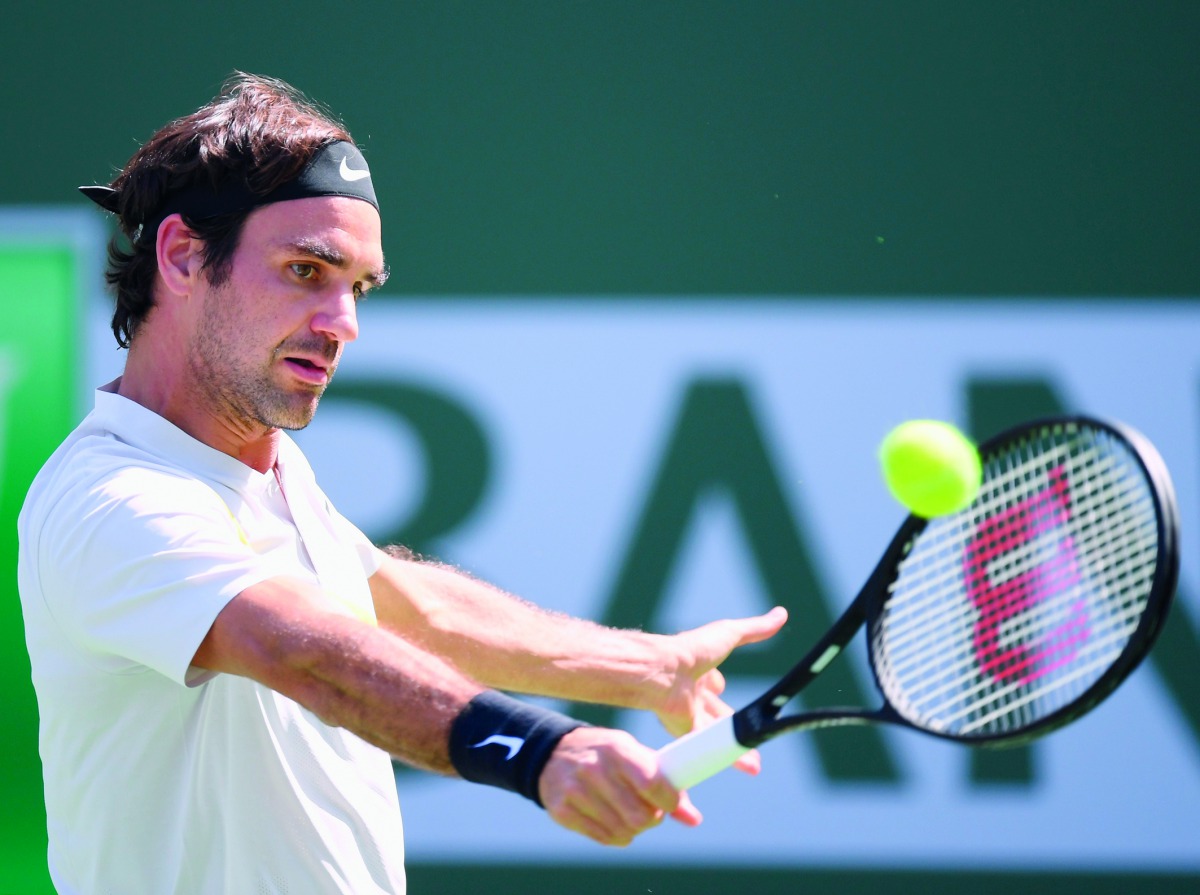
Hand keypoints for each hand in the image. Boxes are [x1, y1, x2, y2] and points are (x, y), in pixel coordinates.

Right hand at [538, 727, 700, 845]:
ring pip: (624, 830)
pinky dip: (616, 836)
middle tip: (649, 812)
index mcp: (617, 749)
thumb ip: (663, 782)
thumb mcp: (632, 754)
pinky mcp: (562, 811)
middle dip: (652, 819)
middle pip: (640, 815)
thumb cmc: (605, 754)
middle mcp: (594, 768)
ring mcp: (576, 790)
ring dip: (634, 829)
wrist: (553, 753)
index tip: (670, 803)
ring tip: (629, 815)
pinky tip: (613, 821)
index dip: (669, 801)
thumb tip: (694, 819)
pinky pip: (604, 838)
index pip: (652, 783)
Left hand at [655, 606, 787, 775]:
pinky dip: (722, 754)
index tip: (724, 691)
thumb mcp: (729, 634)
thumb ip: (755, 629)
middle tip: (754, 740)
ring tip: (754, 765)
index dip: (718, 686)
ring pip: (715, 732)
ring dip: (734, 746)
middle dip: (735, 726)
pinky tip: (737, 765)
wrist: (664, 672)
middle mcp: (692, 690)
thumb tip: (782, 613)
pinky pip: (705, 744)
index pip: (711, 681)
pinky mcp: (683, 729)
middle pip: (717, 712)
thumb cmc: (692, 649)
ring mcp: (687, 710)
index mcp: (699, 668)